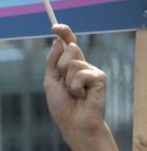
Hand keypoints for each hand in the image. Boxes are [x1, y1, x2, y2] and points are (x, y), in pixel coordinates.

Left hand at [44, 24, 106, 139]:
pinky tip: (82, 96)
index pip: (68, 44)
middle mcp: (82, 65)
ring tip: (74, 94)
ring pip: (73, 61)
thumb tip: (56, 41)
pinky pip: (81, 74)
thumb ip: (52, 62)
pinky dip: (76, 87)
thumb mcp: (51, 82)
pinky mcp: (100, 77)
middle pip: (69, 48)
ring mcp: (92, 70)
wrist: (74, 123)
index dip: (64, 33)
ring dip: (68, 81)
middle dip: (61, 67)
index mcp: (69, 65)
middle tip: (64, 85)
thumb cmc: (62, 106)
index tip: (54, 26)